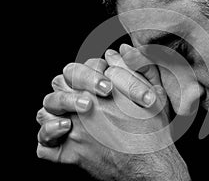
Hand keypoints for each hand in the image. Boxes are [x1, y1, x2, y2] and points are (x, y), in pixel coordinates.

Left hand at [36, 44, 190, 180]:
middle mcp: (85, 109)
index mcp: (103, 91)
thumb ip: (136, 68)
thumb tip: (117, 51)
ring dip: (53, 110)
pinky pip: (44, 147)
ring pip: (45, 112)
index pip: (81, 69)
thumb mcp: (153, 94)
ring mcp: (75, 133)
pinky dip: (48, 139)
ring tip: (69, 113)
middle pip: (59, 85)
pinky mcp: (72, 156)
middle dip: (68, 86)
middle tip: (83, 95)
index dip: (89, 72)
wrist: (152, 166)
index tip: (99, 83)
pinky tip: (62, 135)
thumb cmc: (154, 131)